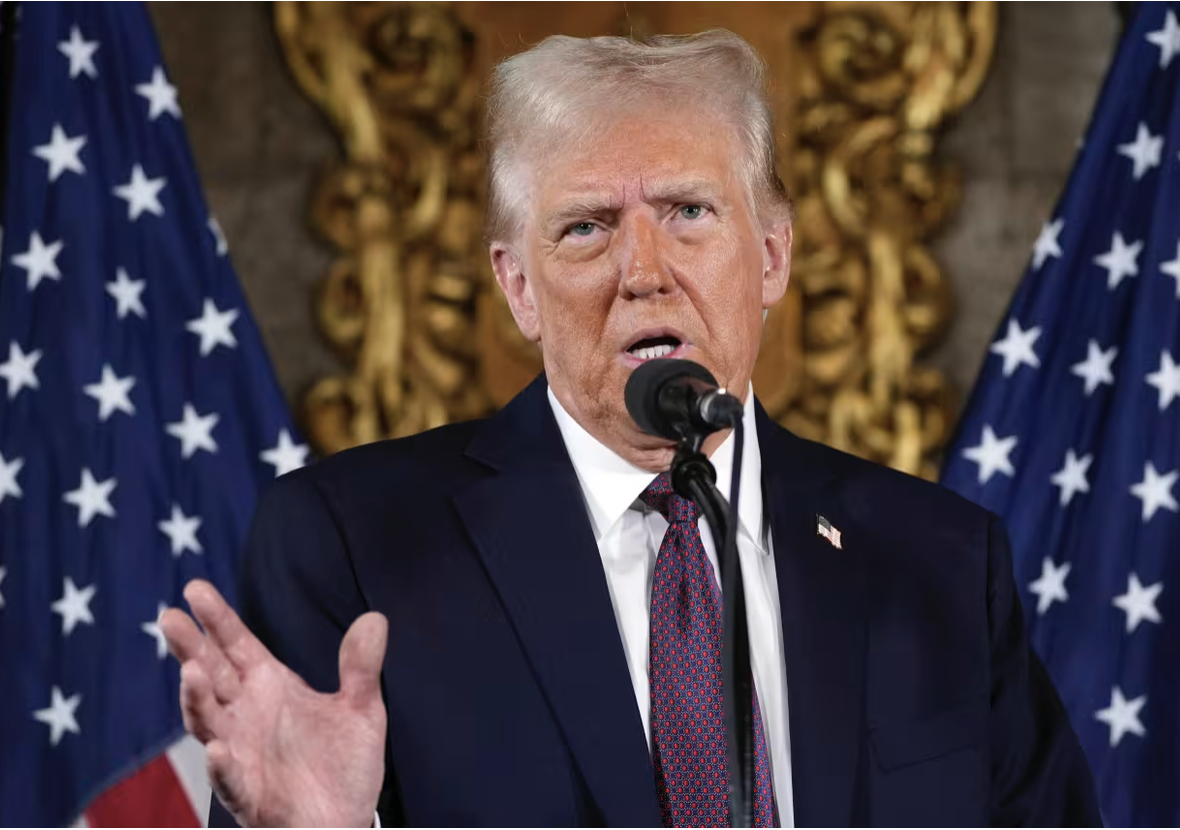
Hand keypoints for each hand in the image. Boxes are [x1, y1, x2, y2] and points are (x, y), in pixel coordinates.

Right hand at [161, 580, 387, 827]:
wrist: (346, 822)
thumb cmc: (344, 765)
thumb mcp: (361, 710)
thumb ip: (361, 667)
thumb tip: (375, 618)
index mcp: (269, 688)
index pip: (236, 645)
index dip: (217, 619)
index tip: (194, 588)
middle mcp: (246, 716)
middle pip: (211, 675)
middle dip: (191, 648)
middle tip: (170, 618)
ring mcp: (241, 754)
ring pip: (209, 723)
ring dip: (197, 700)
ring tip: (193, 672)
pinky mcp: (249, 794)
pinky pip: (230, 778)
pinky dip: (221, 764)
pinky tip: (217, 748)